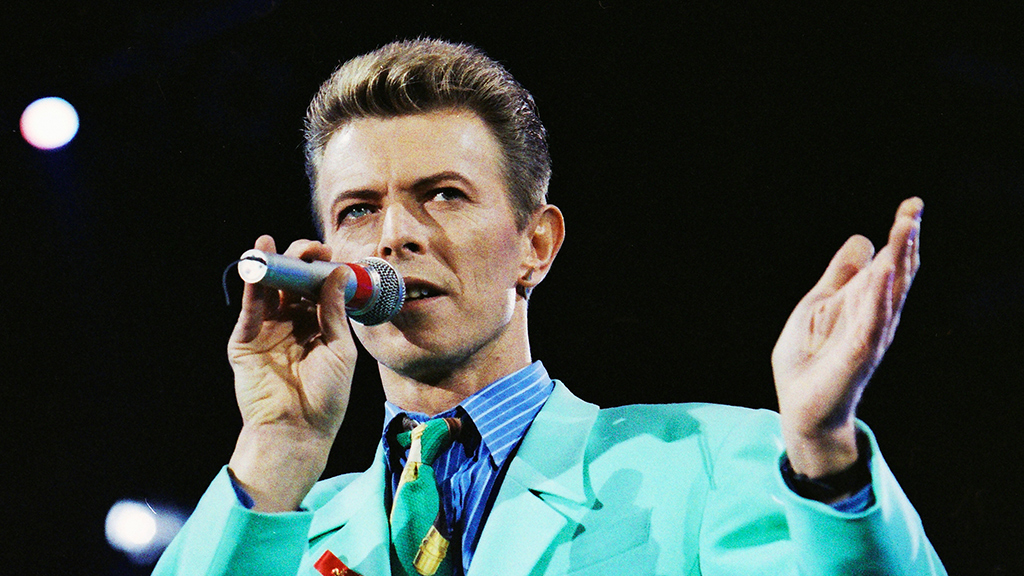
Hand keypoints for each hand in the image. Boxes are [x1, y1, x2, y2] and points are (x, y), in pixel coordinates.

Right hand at [226, 235, 357, 510]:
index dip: (320, 269)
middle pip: (292, 284)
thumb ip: (334, 312)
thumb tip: (339, 273)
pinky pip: (251, 310)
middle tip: (310, 250)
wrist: (298, 430)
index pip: (316, 288)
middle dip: (298, 261)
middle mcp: (291, 324)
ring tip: (273, 243)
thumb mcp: (339, 349)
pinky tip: (258, 264)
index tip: (330, 254)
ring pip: (268, 291)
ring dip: (271, 265)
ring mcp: (267, 331)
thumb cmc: (325, 396)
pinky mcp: (246, 341)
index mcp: (317, 326)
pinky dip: (253, 287)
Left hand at [772, 198, 921, 476]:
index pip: (891, 263)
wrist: (800, 406)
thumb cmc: (809, 358)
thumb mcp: (818, 304)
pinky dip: (880, 298)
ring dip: (899, 260)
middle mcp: (875, 317)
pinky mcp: (858, 354)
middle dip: (906, 241)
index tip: (912, 205)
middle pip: (898, 273)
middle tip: (914, 210)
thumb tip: (864, 238)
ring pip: (890, 292)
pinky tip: (885, 273)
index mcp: (865, 303)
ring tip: (906, 228)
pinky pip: (872, 322)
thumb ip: (840, 275)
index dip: (901, 235)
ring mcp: (869, 335)